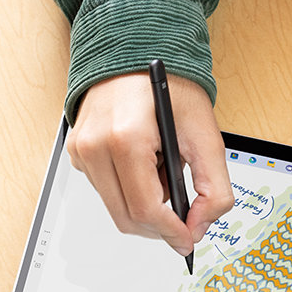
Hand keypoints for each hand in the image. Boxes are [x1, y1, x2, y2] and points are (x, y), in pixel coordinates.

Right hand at [67, 72, 234, 255]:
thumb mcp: (207, 134)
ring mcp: (80, 149)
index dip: (170, 232)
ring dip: (145, 205)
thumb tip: (199, 227)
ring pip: (115, 207)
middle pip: (126, 217)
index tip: (187, 241)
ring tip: (164, 174)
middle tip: (183, 219)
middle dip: (158, 227)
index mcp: (125, 138)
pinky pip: (106, 190)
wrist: (135, 51)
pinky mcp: (77, 152)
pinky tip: (146, 166)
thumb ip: (214, 188)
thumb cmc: (170, 86)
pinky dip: (130, 190)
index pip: (145, 209)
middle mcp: (95, 145)